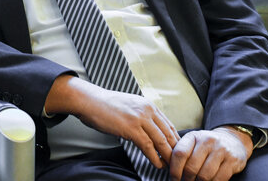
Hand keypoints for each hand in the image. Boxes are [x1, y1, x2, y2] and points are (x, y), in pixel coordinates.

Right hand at [45, 75, 179, 168]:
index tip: (177, 150)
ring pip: (161, 141)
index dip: (175, 140)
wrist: (90, 101)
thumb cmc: (106, 105)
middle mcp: (147, 110)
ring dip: (168, 156)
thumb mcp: (130, 105)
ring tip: (170, 166)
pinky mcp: (131, 128)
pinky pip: (148, 146)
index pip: (168, 125)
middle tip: (178, 162)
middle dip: (175, 150)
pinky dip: (155, 157)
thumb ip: (141, 115)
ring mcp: (140, 119)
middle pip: (168, 134)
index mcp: (148, 105)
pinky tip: (157, 164)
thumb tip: (148, 129)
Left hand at [169, 127, 252, 180]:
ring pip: (204, 175)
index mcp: (193, 136)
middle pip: (191, 167)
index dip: (174, 170)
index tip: (173, 179)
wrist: (233, 140)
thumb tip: (168, 169)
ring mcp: (221, 150)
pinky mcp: (232, 160)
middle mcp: (207, 141)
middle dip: (186, 179)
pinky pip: (219, 179)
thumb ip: (182, 153)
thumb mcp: (194, 143)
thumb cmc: (207, 145)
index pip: (179, 154)